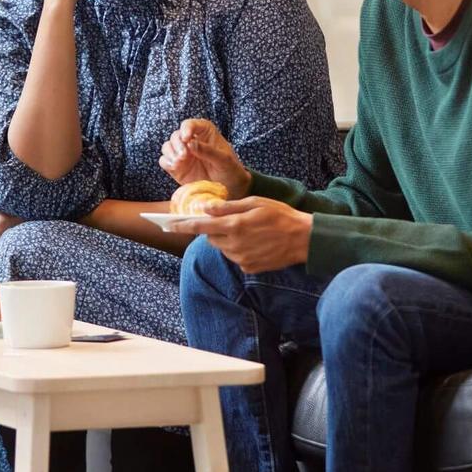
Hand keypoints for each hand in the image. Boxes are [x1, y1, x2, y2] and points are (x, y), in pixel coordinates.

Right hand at [159, 118, 251, 198]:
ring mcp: (183, 154)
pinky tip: (175, 167)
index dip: (186, 128)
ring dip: (170, 153)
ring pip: (167, 146)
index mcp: (205, 132)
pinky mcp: (176, 167)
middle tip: (184, 155)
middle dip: (177, 144)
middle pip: (176, 135)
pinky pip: (164, 161)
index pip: (190, 124)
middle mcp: (191, 141)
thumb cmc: (230, 170)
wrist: (230, 189)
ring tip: (179, 162)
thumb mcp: (224, 160)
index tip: (187, 138)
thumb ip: (208, 151)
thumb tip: (190, 143)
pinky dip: (166, 162)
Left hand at [193, 197, 311, 273]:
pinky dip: (239, 249)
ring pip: (222, 248)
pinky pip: (235, 257)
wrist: (303, 239)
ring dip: (227, 240)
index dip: (182, 225)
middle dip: (214, 229)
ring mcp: (241, 259)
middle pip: (210, 238)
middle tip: (232, 220)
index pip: (199, 227)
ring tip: (249, 231)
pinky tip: (256, 242)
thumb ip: (227, 207)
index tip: (168, 225)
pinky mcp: (249, 268)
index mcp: (234, 226)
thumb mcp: (254, 203)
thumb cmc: (280, 215)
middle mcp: (235, 245)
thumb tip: (204, 208)